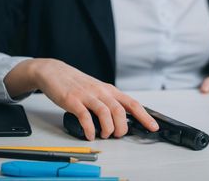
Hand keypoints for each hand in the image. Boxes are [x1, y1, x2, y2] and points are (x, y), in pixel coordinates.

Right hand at [4, 58, 158, 140]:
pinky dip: (90, 128)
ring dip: (108, 129)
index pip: (132, 103)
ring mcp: (87, 95)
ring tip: (104, 135)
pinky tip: (90, 134)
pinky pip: (85, 116)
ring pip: (106, 113)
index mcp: (109, 90)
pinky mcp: (73, 100)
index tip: (153, 127)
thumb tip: (121, 120)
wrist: (54, 72)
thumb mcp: (97, 90)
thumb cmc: (77, 84)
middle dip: (122, 127)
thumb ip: (108, 102)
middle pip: (120, 110)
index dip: (145, 116)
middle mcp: (101, 92)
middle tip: (118, 135)